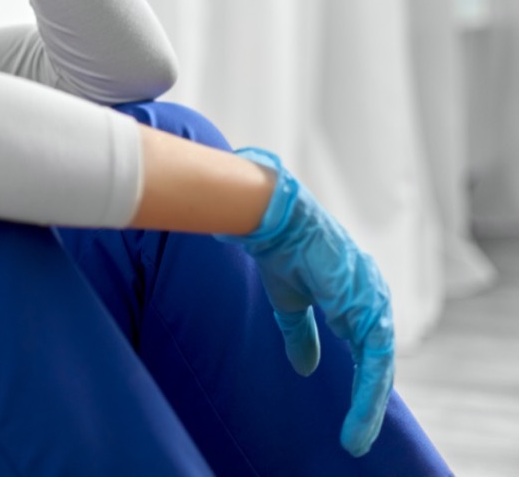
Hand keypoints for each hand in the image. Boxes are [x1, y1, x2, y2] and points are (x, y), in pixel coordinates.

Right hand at [218, 148, 393, 457]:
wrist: (275, 219)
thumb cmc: (281, 249)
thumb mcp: (291, 302)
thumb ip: (303, 334)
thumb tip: (306, 368)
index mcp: (356, 292)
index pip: (366, 345)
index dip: (362, 379)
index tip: (353, 412)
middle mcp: (372, 296)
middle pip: (377, 360)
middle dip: (369, 400)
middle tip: (356, 436)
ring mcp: (374, 300)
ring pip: (379, 366)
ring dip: (369, 405)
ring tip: (356, 437)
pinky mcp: (367, 307)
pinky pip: (374, 360)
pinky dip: (368, 392)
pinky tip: (361, 415)